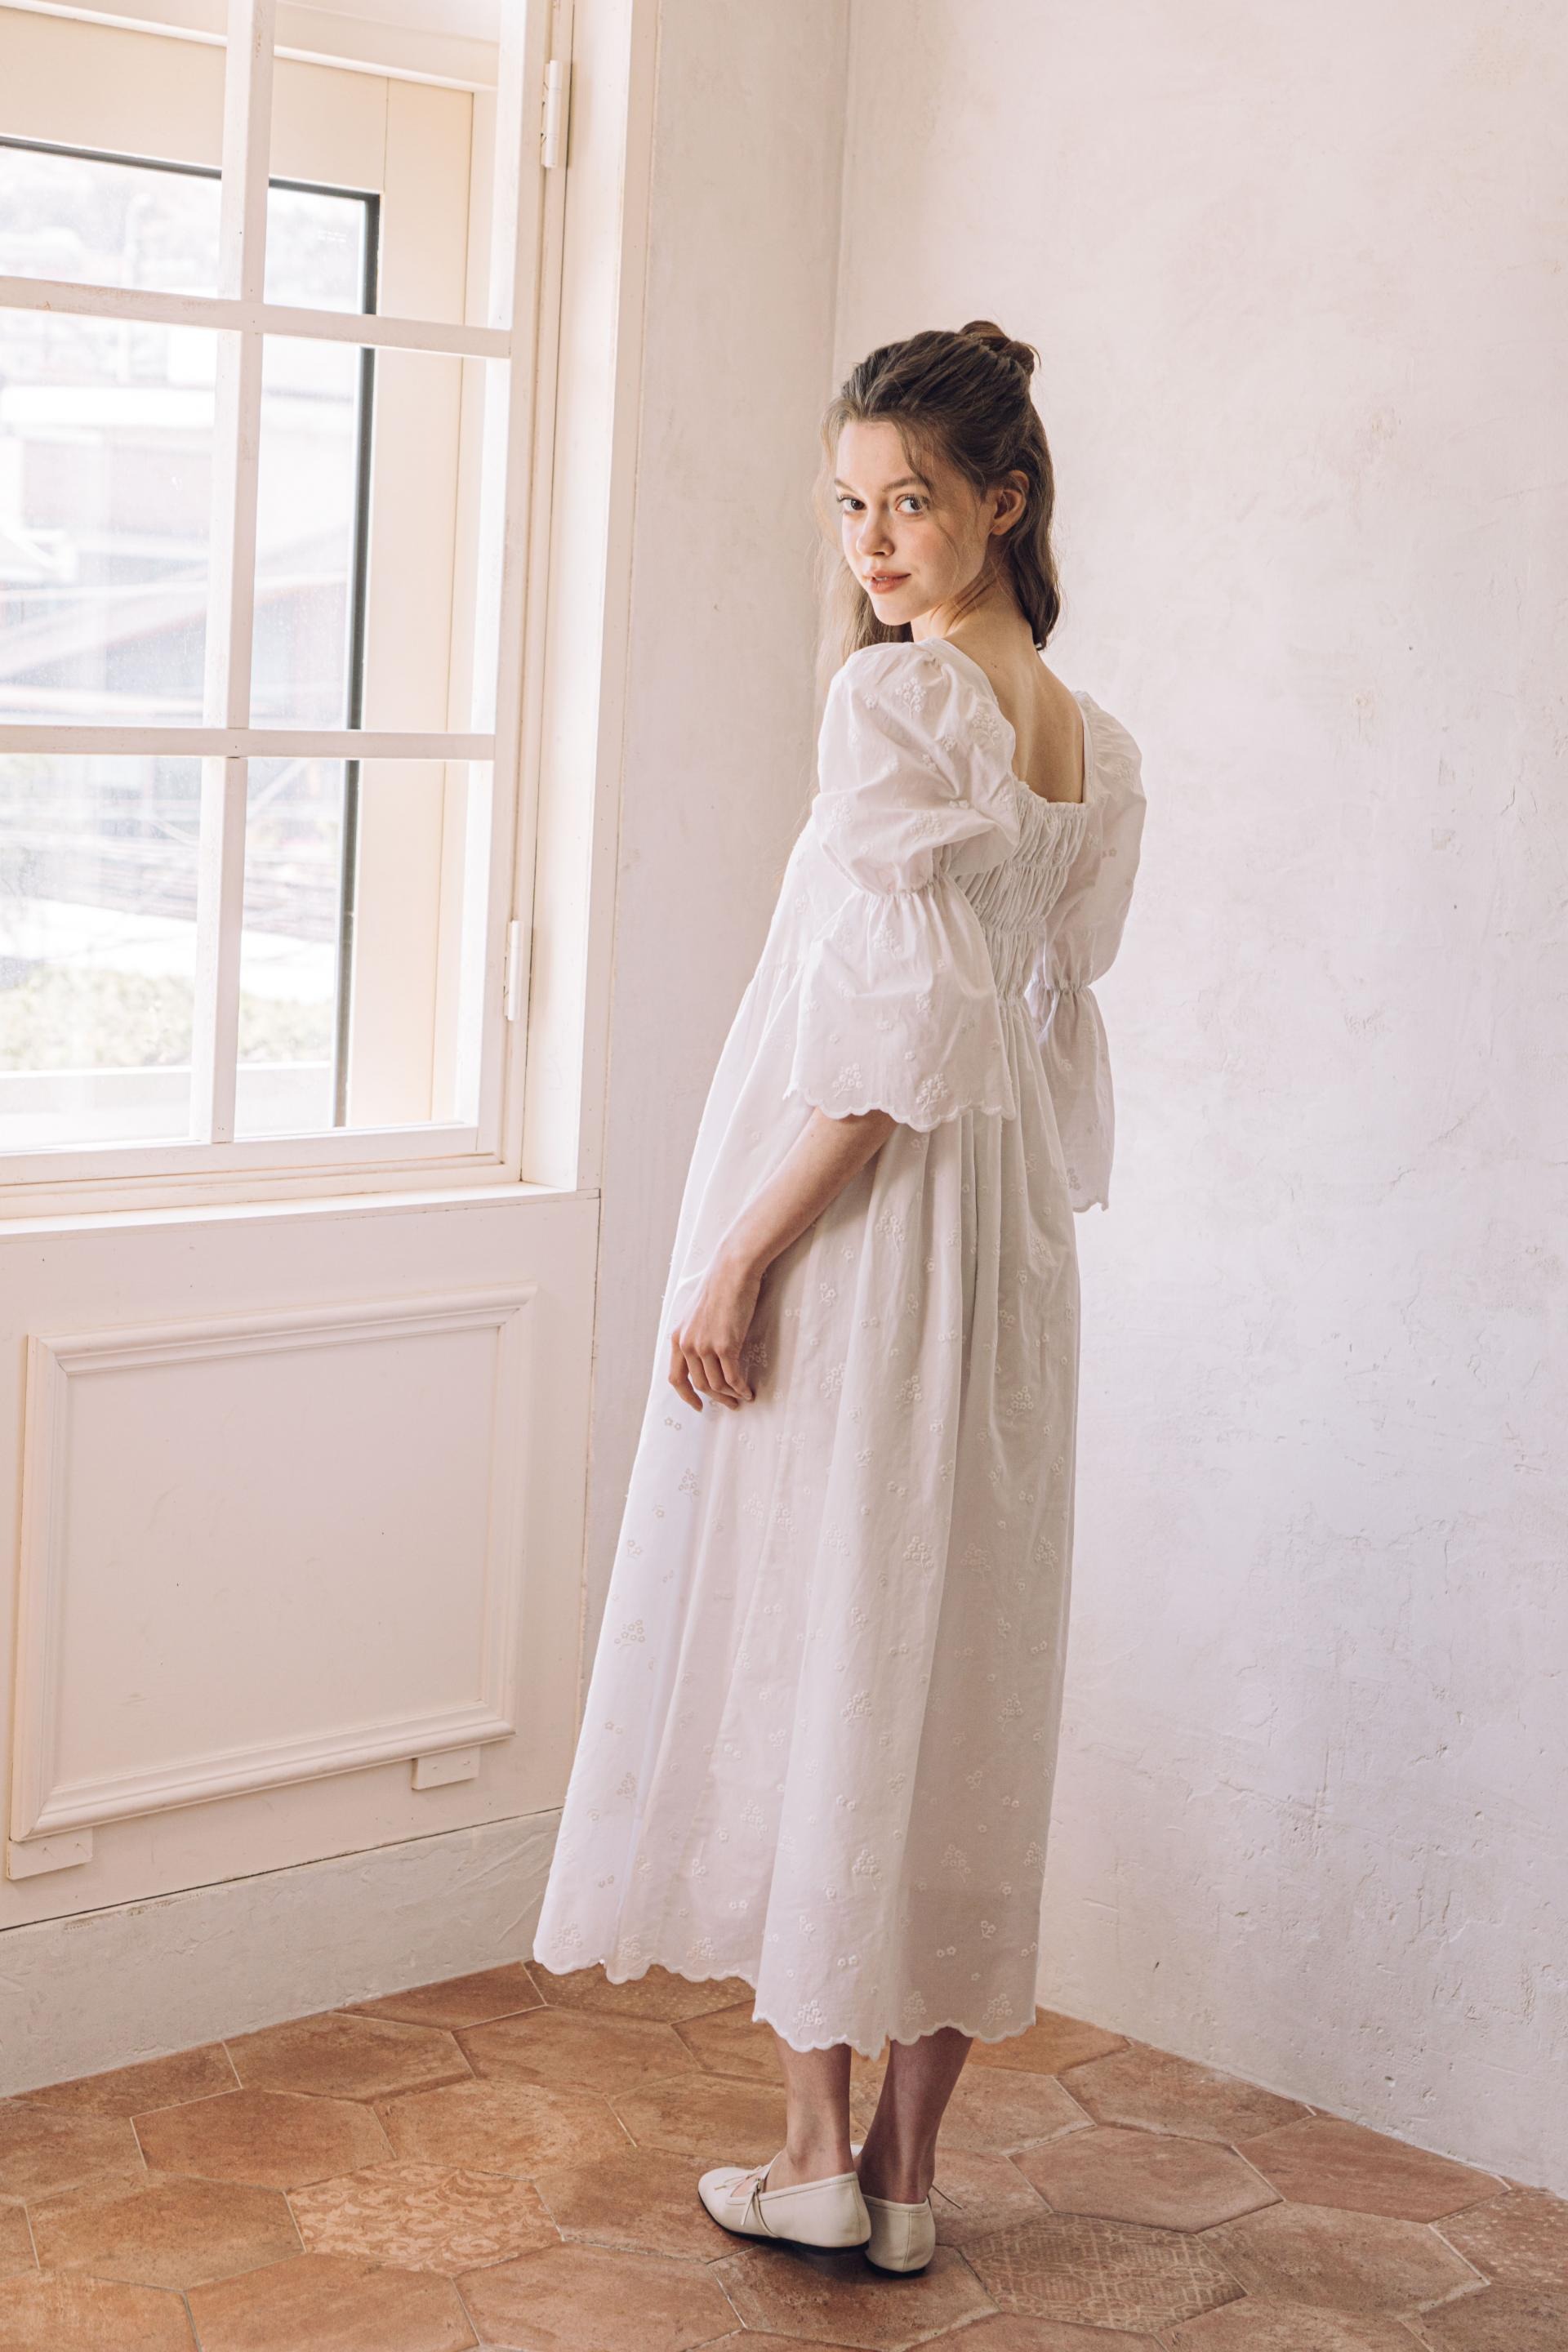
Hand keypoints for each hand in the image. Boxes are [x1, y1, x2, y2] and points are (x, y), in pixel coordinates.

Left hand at [668, 1251, 760, 1411]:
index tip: (698, 1406)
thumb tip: (705, 1355)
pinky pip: (732, 1377)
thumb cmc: (719, 1288)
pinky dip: (741, 1388)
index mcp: (677, 1337)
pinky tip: (748, 1390)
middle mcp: (687, 1344)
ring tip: (742, 1397)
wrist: (732, 1271)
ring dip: (730, 1396)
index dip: (687, 1396)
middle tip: (730, 1404)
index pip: (676, 1377)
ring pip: (716, 1384)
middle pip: (699, 1384)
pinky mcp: (725, 1345)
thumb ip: (695, 1335)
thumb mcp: (696, 1314)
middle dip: (716, 1399)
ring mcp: (705, 1346)